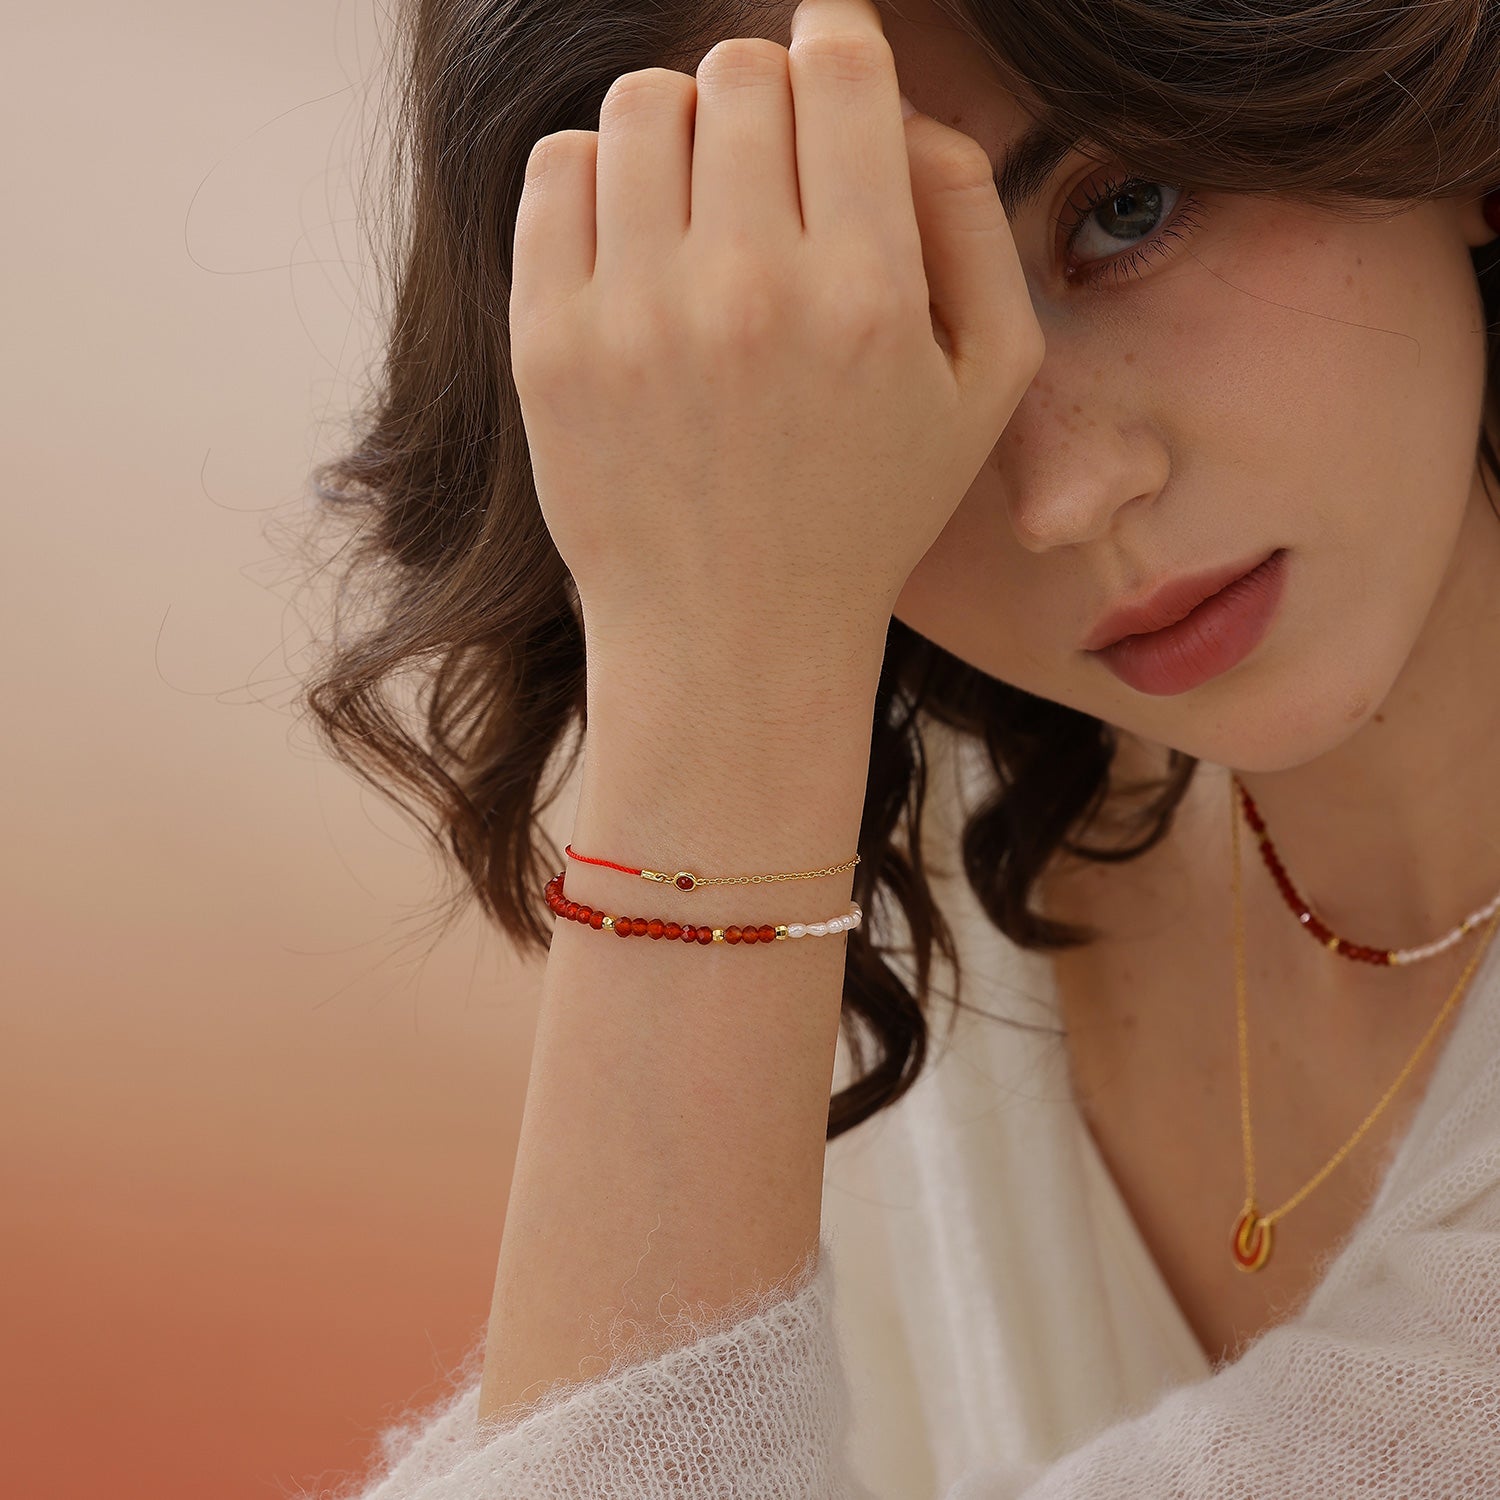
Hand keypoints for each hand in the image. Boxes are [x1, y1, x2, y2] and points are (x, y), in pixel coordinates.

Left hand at [508, 0, 1043, 664]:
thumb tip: (901, 106)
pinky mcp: (551, 345)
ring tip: (697, 212)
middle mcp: (748, 292)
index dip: (836, 42)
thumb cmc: (866, 510)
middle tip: (766, 174)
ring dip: (676, 133)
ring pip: (640, 105)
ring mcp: (636, 318)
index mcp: (867, 294)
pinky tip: (634, 244)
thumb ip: (971, 220)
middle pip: (737, 72)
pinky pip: (555, 171)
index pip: (839, 63)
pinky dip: (596, 179)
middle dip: (761, 99)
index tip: (826, 71)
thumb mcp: (985, 386)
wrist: (730, 635)